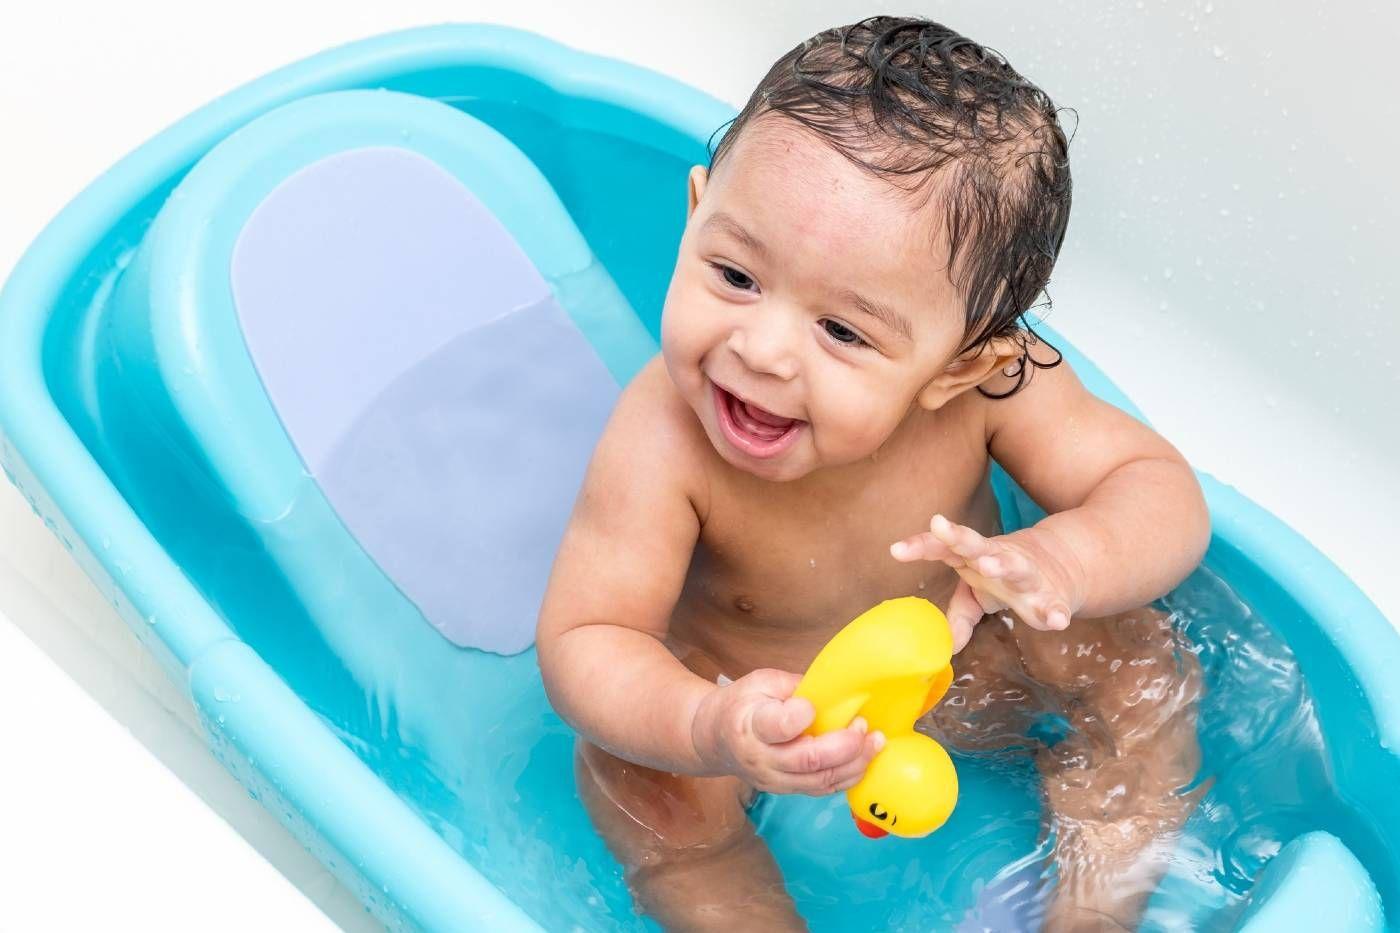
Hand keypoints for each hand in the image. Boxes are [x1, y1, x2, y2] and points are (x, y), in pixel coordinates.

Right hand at [690, 668, 884, 794]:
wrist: (713, 739)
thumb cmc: (740, 704)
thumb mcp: (760, 681)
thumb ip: (795, 685)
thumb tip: (835, 688)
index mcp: (750, 724)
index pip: (778, 727)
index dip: (801, 717)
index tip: (813, 706)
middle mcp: (762, 758)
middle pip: (809, 761)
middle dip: (846, 746)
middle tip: (865, 727)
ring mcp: (774, 780)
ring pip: (821, 781)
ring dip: (855, 764)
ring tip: (875, 743)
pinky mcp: (786, 790)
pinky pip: (822, 789)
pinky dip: (848, 776)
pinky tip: (863, 759)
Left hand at [890, 514, 1085, 651]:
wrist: (1064, 563)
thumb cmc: (1005, 578)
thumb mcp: (977, 594)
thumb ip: (959, 614)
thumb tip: (946, 645)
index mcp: (974, 556)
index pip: (944, 547)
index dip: (921, 546)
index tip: (896, 550)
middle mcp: (999, 558)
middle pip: (976, 544)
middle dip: (958, 537)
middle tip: (940, 527)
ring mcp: (1027, 574)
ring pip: (1014, 566)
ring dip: (1001, 565)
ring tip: (988, 566)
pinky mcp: (1052, 595)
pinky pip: (1053, 604)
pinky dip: (1056, 612)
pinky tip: (1057, 621)